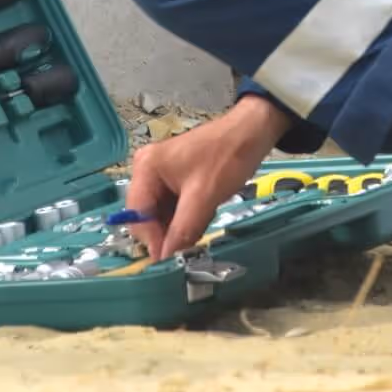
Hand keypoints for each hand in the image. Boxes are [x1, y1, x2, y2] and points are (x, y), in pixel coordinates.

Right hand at [126, 95, 290, 259]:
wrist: (253, 131)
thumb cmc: (226, 158)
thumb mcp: (203, 197)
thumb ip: (182, 230)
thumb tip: (165, 260)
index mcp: (146, 168)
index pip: (137, 215)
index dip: (152, 240)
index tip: (170, 260)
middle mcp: (147, 171)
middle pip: (147, 217)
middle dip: (167, 233)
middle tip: (190, 244)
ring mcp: (161, 176)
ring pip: (162, 216)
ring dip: (180, 227)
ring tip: (201, 225)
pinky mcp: (176, 181)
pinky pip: (175, 209)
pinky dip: (188, 218)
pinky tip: (204, 215)